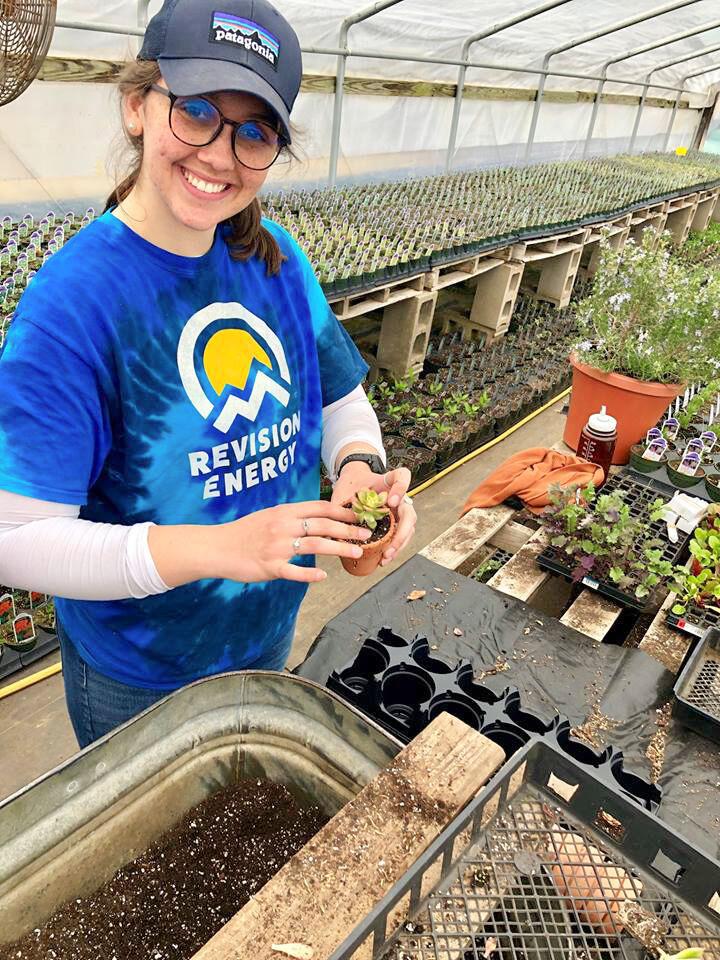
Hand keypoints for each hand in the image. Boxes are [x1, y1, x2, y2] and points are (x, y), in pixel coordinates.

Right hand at [151, 501, 373, 587]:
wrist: (217, 547)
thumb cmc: (244, 532)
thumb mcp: (269, 516)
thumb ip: (292, 517)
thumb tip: (317, 519)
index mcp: (284, 512)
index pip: (319, 508)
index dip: (342, 512)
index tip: (359, 517)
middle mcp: (282, 526)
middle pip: (322, 526)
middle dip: (348, 530)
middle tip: (366, 535)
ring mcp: (277, 547)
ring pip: (315, 546)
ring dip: (339, 549)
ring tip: (357, 553)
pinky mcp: (270, 567)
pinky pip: (294, 572)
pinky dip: (310, 575)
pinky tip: (324, 577)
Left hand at [331, 463, 416, 566]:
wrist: (351, 487)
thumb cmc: (350, 485)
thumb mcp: (345, 489)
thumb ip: (344, 502)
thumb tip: (334, 527)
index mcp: (387, 482)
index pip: (403, 477)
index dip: (401, 489)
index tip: (391, 502)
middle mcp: (398, 497)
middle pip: (409, 512)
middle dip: (402, 531)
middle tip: (390, 543)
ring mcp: (398, 512)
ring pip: (408, 528)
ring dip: (399, 545)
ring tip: (386, 556)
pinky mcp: (394, 524)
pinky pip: (400, 538)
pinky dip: (394, 549)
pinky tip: (384, 558)